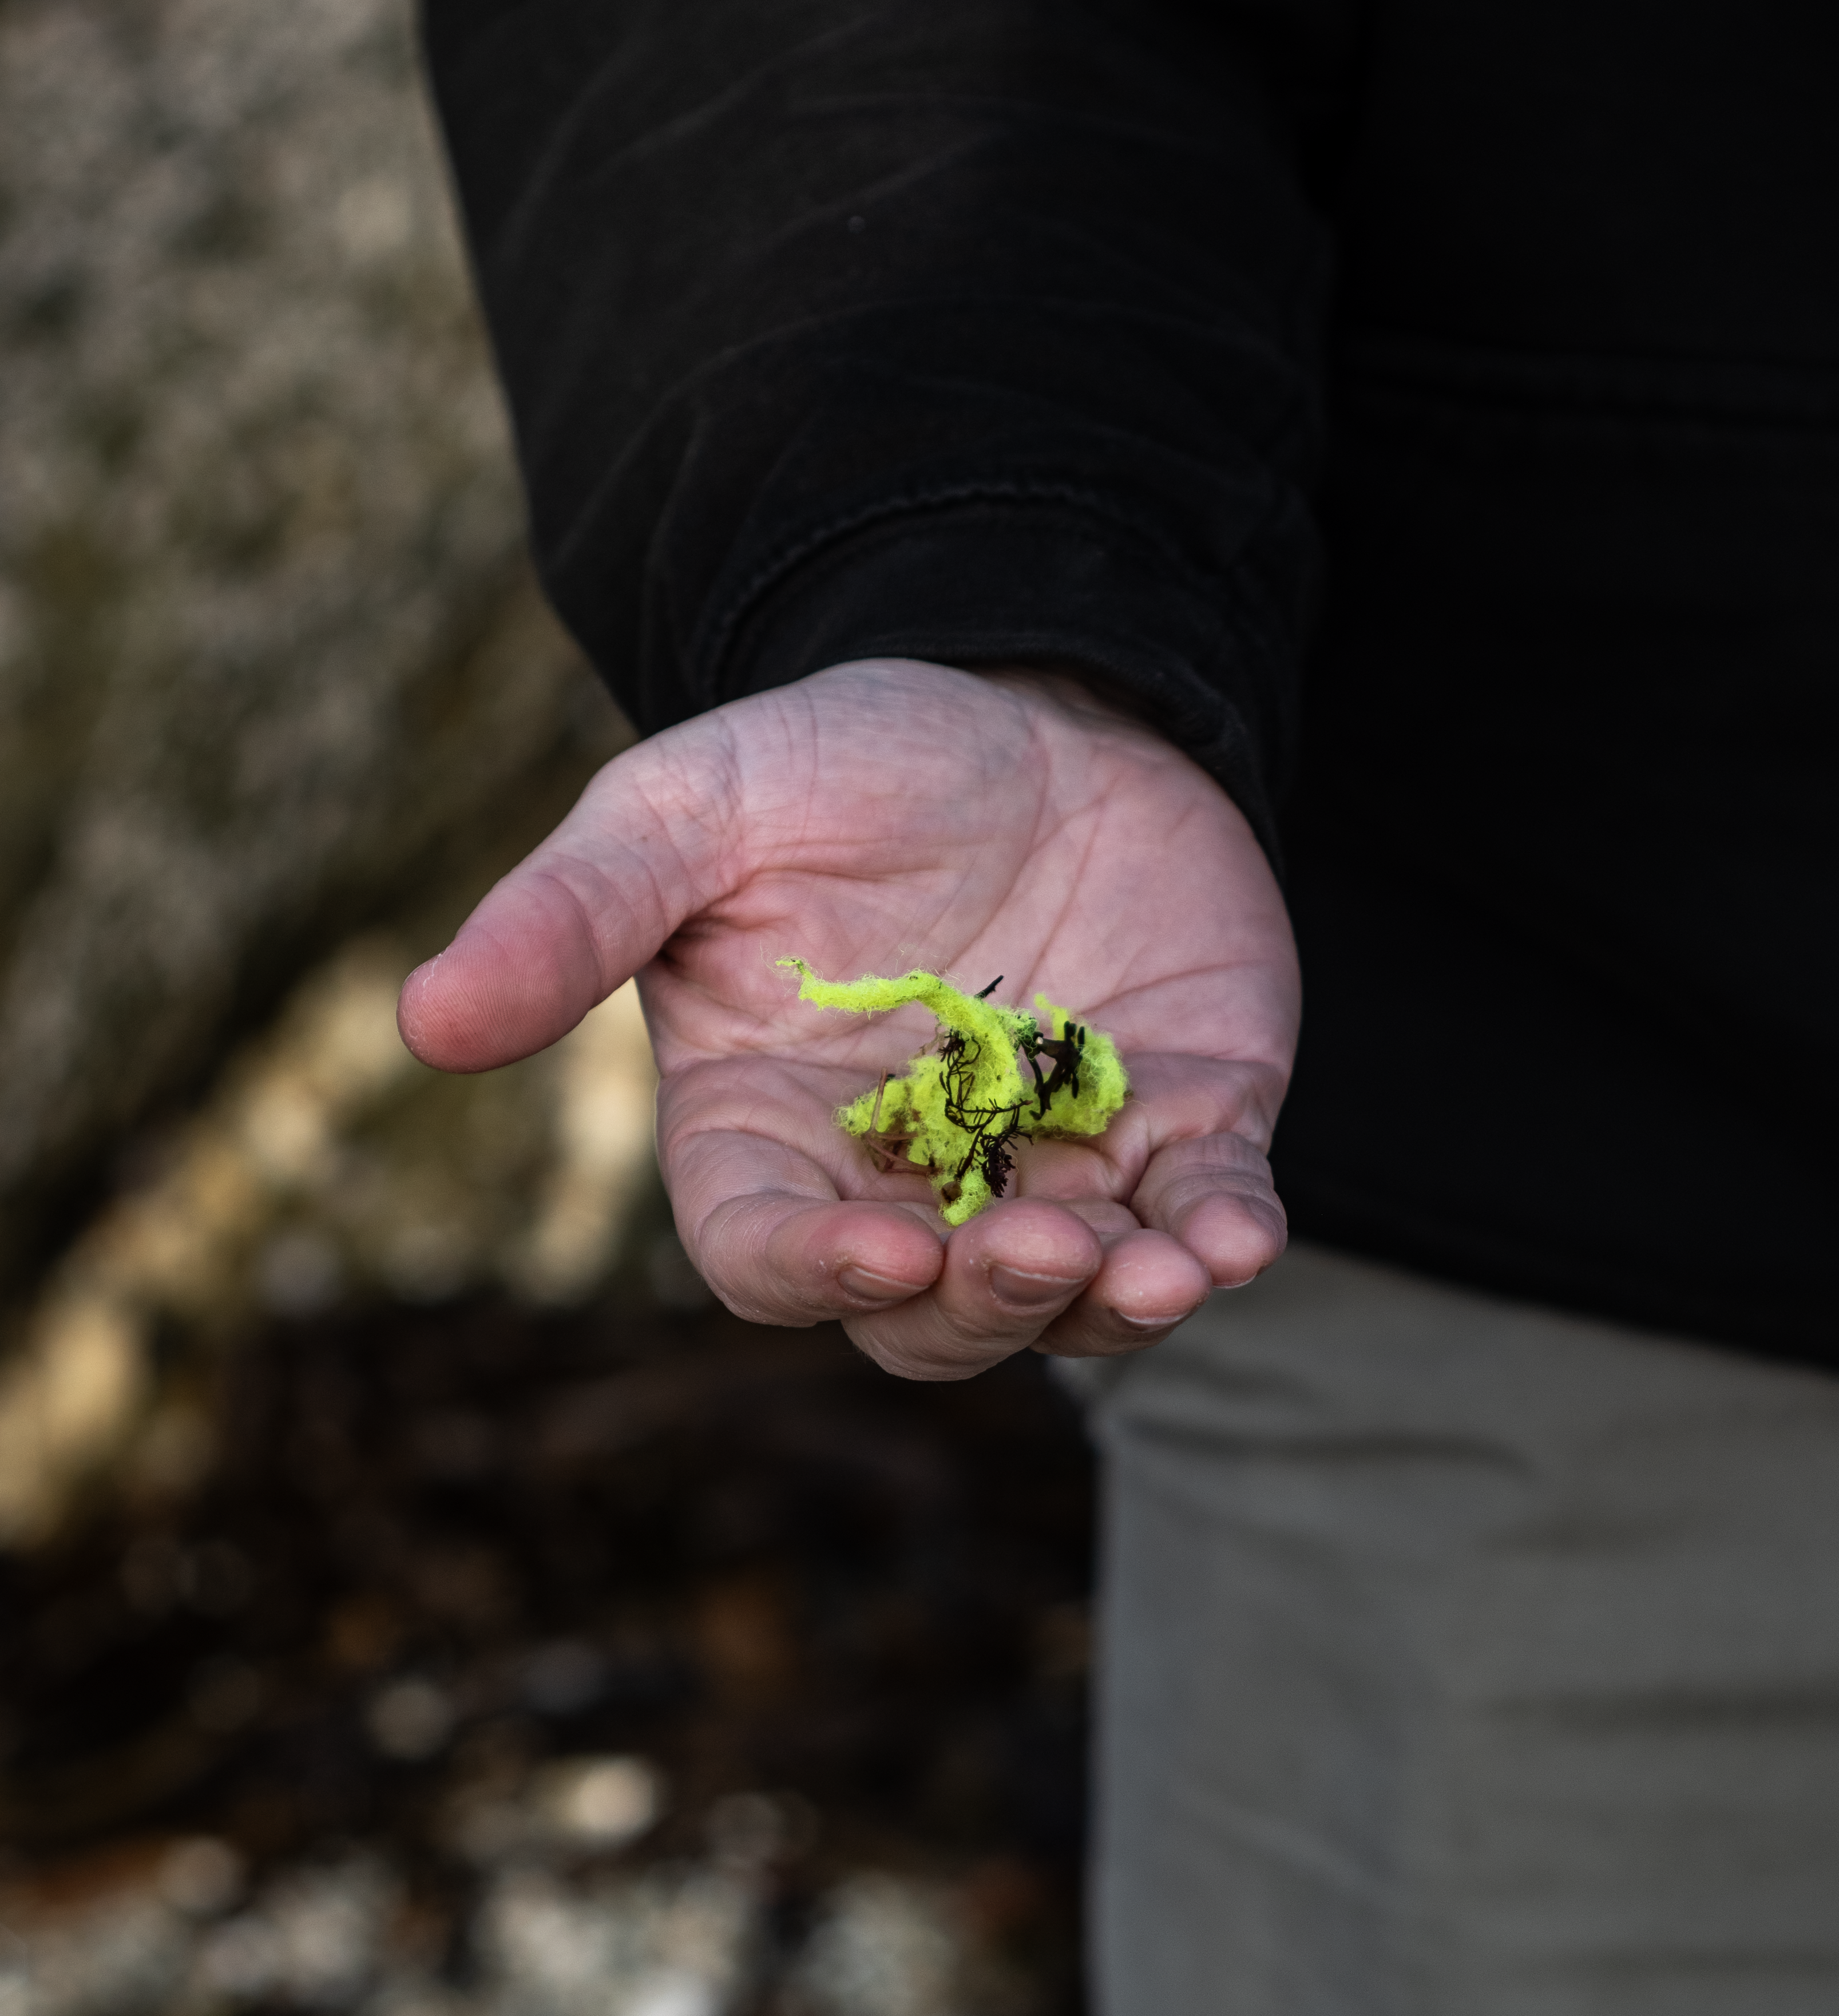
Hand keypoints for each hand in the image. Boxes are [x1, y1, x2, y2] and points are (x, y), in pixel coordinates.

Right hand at [399, 658, 1297, 1378]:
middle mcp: (906, 1177)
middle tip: (1034, 1247)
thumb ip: (572, 917)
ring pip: (1074, 1304)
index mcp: (766, 1127)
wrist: (1029, 696)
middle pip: (926, 1319)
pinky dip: (1221, 1240)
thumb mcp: (683, 809)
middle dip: (981, 1305)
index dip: (817, 1274)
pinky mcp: (1177, 1122)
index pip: (766, 1253)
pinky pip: (1202, 1216)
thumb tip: (424, 1022)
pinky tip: (1236, 1238)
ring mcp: (1050, 1165)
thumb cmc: (834, 762)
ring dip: (1113, 1307)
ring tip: (1161, 1271)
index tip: (882, 1249)